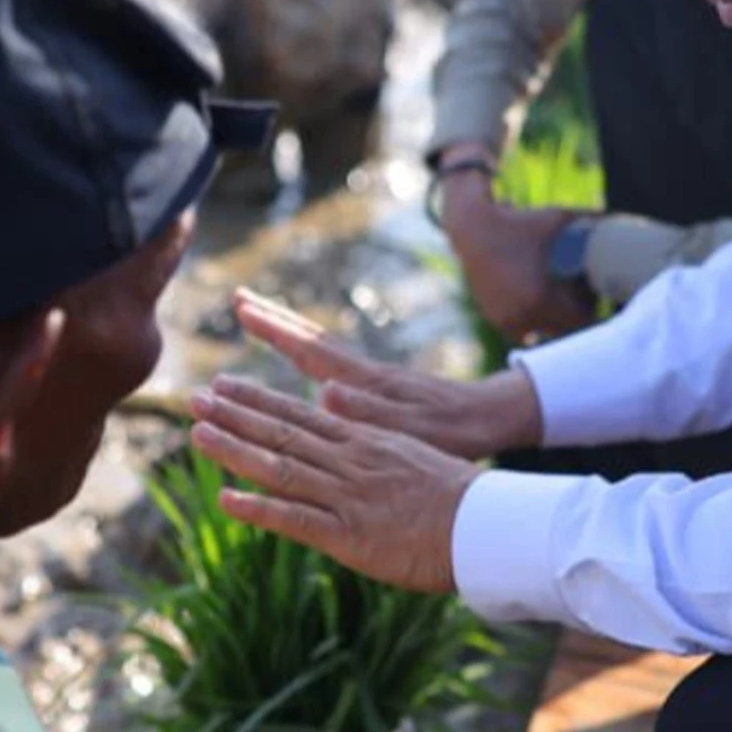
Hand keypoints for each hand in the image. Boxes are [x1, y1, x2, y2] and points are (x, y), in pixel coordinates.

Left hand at [189, 375, 481, 592]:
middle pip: (283, 431)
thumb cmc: (457, 497)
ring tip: (198, 434)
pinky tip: (226, 499)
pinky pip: (296, 519)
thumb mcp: (410, 456)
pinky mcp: (349, 534)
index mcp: (364, 442)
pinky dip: (259, 509)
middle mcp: (350, 461)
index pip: (302, 414)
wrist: (487, 526)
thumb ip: (371, 445)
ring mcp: (347, 496)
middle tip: (195, 397)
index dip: (259, 400)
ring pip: (281, 467)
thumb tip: (341, 419)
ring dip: (236, 450)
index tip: (226, 385)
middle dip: (236, 414)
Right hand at [231, 289, 542, 460]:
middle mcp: (364, 373)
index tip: (243, 307)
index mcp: (365, 383)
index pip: (310, 349)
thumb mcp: (411, 429)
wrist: (493, 419)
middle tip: (238, 299)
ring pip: (321, 350)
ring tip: (260, 319)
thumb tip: (326, 389)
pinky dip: (311, 355)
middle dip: (274, 320)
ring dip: (289, 334)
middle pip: (310, 339)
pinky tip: (307, 366)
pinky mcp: (383, 389)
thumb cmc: (454, 432)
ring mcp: (372, 379)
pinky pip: (334, 366)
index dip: (275, 330)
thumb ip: (369, 411)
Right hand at [437, 176, 595, 341]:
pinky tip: (542, 302)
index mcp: (542, 300)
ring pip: (544, 334)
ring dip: (556, 324)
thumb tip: (631, 224)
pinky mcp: (496, 318)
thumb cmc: (522, 221)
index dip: (593, 310)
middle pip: (565, 333)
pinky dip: (536, 321)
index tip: (598, 297)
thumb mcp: (561, 218)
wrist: (471, 226)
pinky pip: (525, 331)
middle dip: (576, 319)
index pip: (582, 323)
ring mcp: (506, 320)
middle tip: (584, 299)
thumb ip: (596, 222)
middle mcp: (522, 316)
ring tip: (563, 302)